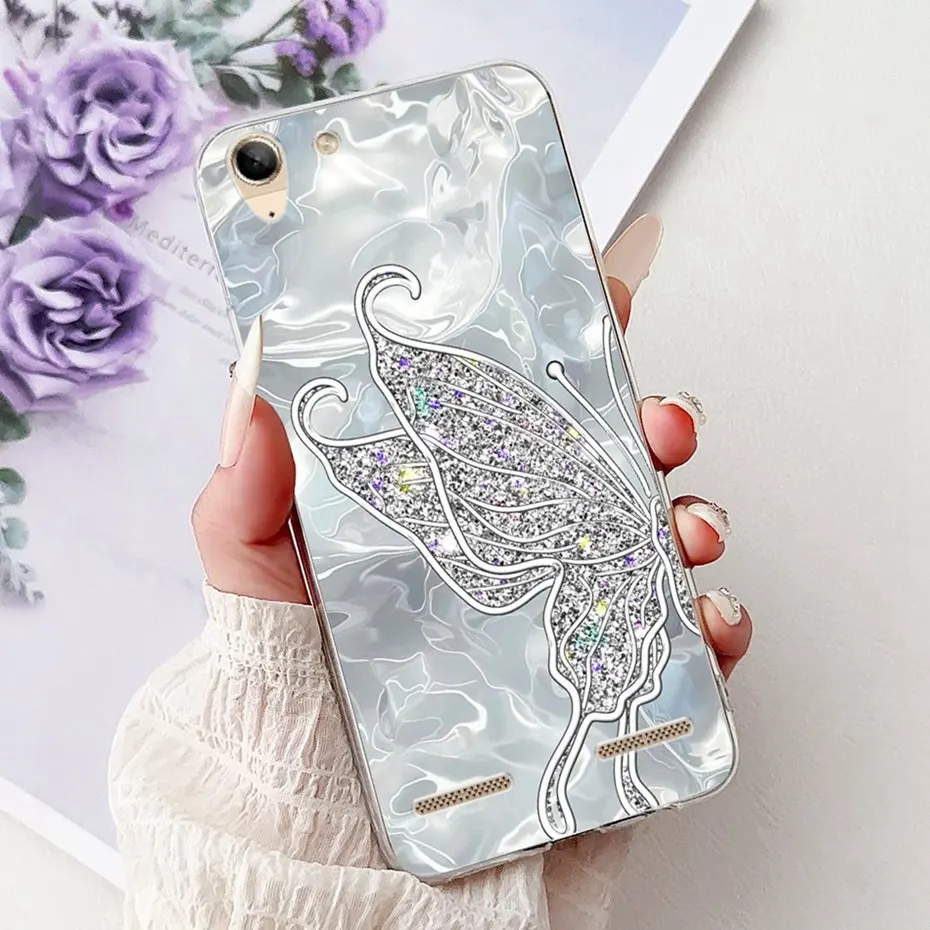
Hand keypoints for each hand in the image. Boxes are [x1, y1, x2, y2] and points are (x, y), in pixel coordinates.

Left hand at [192, 216, 751, 677]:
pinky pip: (676, 653)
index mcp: (448, 514)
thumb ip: (246, 506)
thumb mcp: (260, 597)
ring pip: (654, 549)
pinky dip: (710, 629)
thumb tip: (250, 397)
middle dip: (650, 429)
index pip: (512, 418)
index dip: (562, 354)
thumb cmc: (293, 717)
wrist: (331, 852)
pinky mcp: (601, 693)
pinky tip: (704, 620)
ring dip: (690, 520)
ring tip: (685, 528)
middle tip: (661, 423)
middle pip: (603, 470)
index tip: (602, 302)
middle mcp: (514, 557)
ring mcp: (563, 622)